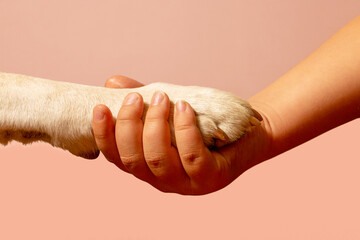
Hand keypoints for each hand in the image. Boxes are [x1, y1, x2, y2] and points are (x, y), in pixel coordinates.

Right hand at [92, 75, 271, 194]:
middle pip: (133, 160)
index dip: (104, 135)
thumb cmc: (200, 121)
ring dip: (155, 125)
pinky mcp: (211, 178)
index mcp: (148, 166)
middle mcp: (162, 179)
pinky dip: (184, 129)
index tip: (100, 107)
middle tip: (136, 98)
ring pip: (159, 159)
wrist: (245, 132)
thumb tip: (112, 83)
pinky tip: (184, 108)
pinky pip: (192, 156)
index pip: (117, 158)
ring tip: (163, 98)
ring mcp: (187, 182)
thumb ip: (141, 101)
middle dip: (129, 126)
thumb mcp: (168, 110)